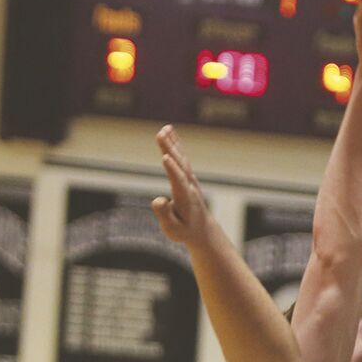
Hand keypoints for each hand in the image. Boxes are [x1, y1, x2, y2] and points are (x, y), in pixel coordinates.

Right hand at [151, 126, 215, 246]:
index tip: (165, 157)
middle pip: (179, 165)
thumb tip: (158, 200)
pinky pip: (181, 158)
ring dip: (173, 143)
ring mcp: (190, 180)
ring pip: (181, 158)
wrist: (203, 230)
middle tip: (161, 134)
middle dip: (170, 149)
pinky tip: (169, 133)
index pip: (178, 181)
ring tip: (165, 129)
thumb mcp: (173, 230)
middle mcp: (189, 186)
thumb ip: (164, 215)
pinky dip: (175, 145)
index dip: (172, 169)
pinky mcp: (188, 177)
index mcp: (185, 199)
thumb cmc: (185, 231)